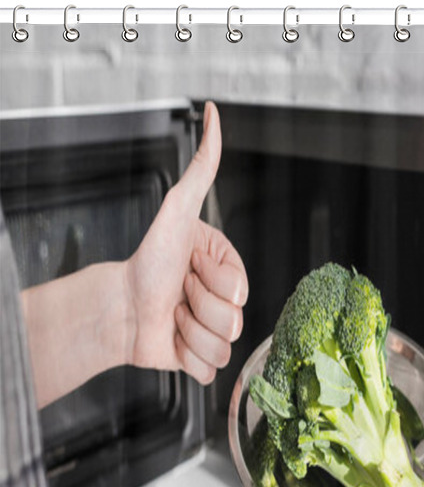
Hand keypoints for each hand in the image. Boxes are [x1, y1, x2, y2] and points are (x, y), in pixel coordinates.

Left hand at [124, 101, 247, 383]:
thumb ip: (201, 170)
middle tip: (176, 294)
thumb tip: (215, 115)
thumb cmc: (147, 261)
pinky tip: (174, 341)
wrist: (119, 308)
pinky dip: (188, 360)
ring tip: (171, 316)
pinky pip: (213, 371)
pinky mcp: (205, 361)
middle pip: (236, 321)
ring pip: (225, 348)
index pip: (240, 290)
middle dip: (196, 308)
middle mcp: (230, 303)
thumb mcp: (177, 212)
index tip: (187, 267)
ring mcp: (220, 333)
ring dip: (189, 333)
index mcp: (231, 271)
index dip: (208, 282)